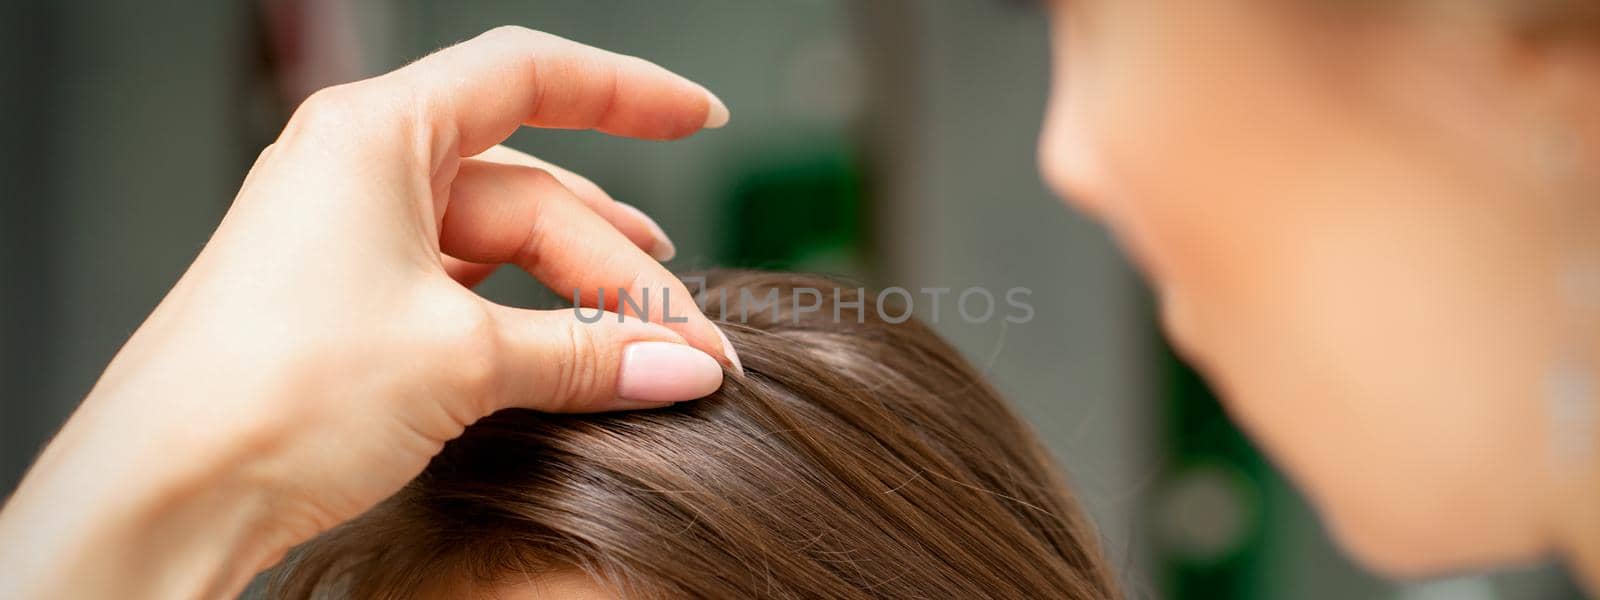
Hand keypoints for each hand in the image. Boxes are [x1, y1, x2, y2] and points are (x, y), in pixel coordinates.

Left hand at [0, 26, 736, 598]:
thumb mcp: (461, 360)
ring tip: (655, 352)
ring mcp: (352, 242)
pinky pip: (469, 298)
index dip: (626, 92)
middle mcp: (360, 174)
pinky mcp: (350, 309)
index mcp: (376, 135)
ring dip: (583, 303)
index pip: (527, 77)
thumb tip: (681, 364)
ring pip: (504, 252)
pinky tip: (583, 367)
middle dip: (621, 266)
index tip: (699, 117)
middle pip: (532, 194)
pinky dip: (532, 330)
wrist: (162, 497)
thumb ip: (587, 352)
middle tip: (690, 338)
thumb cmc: (274, 395)